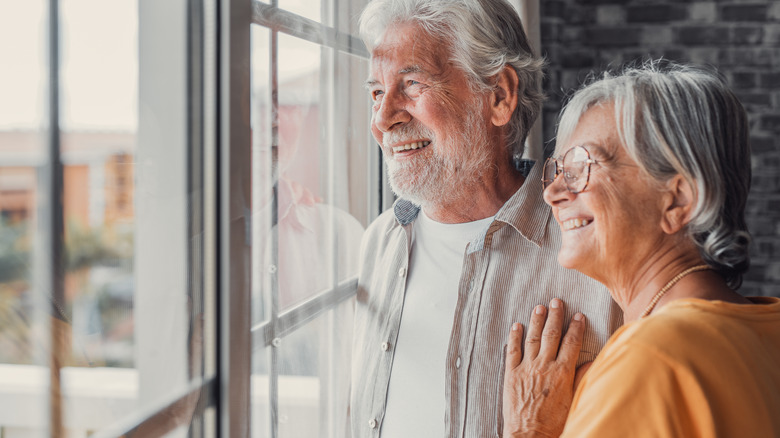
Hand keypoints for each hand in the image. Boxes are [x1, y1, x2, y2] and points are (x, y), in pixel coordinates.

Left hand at [502, 298, 585, 437]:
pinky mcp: (511, 374)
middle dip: (554, 316)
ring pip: (531, 338)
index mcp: (562, 373)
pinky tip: (515, 325)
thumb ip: (581, 380)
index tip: (578, 315)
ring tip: (538, 307)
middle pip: (551, 335)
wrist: (530, 436)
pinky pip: (512, 351)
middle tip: (556, 301)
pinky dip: (513, 337)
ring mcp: (526, 368)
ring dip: (535, 321)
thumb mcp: (575, 401)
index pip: (571, 343)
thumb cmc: (555, 423)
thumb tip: (589, 362)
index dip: (575, 327)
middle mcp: (544, 366)